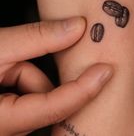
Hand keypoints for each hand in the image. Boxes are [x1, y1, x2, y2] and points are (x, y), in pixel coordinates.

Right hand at [0, 17, 112, 135]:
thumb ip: (38, 38)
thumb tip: (78, 26)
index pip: (52, 107)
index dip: (83, 89)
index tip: (106, 71)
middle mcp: (4, 128)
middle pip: (43, 100)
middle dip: (37, 73)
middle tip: (23, 57)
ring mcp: (7, 122)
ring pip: (36, 96)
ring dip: (26, 73)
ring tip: (5, 61)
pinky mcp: (8, 114)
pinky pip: (28, 94)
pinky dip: (22, 78)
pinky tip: (8, 68)